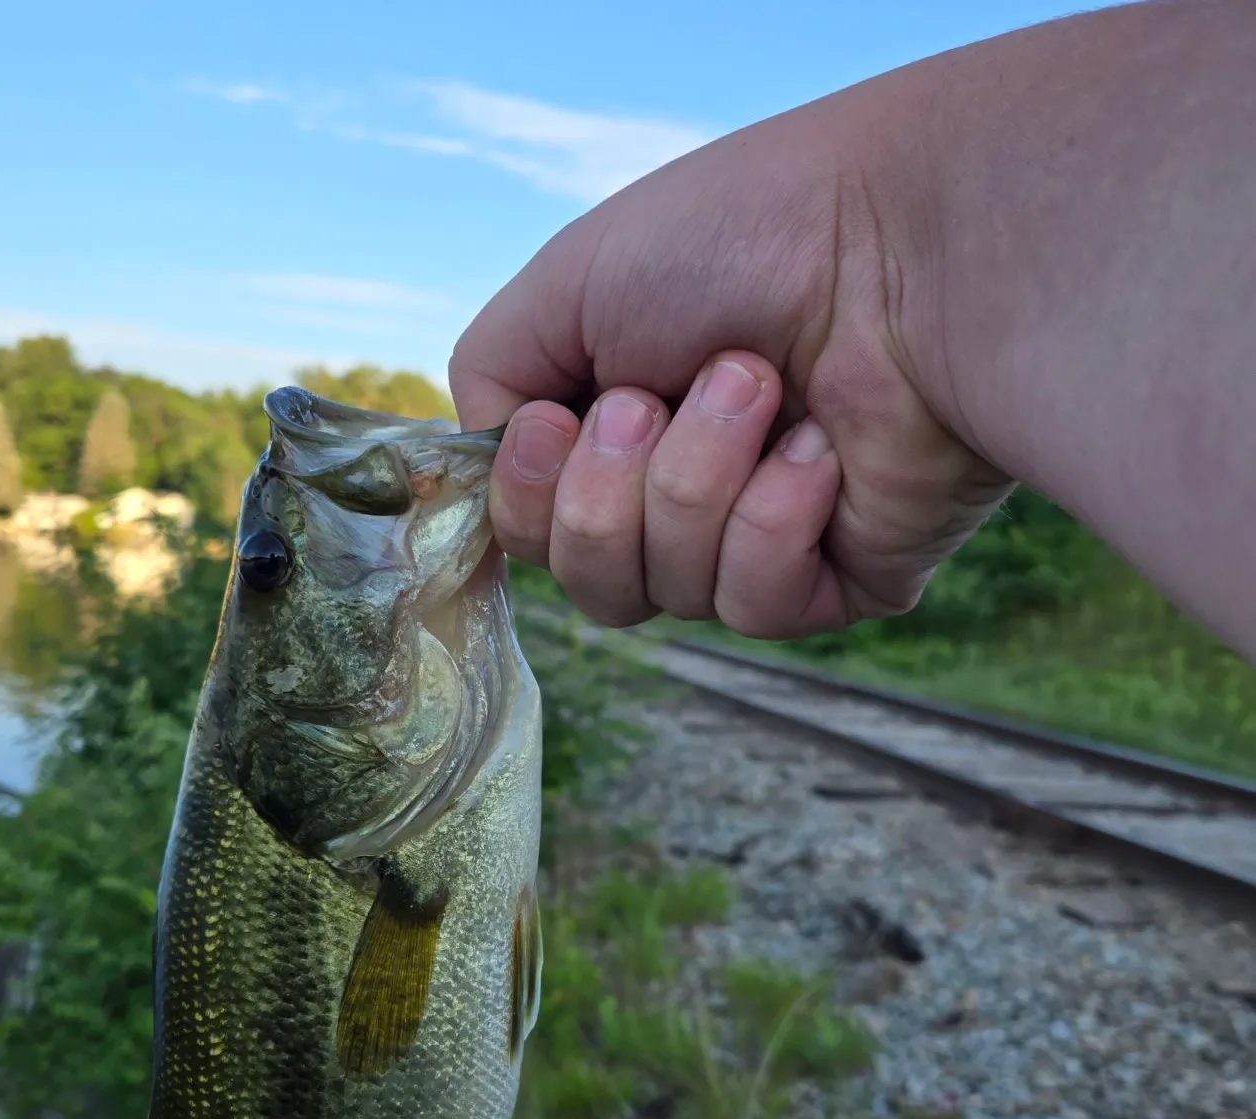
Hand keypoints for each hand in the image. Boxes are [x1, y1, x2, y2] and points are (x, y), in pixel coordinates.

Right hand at [449, 89, 1013, 635]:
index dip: (529, 500)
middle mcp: (681, 496)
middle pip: (590, 585)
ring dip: (697, 480)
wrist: (900, 246)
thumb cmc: (742, 241)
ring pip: (665, 595)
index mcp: (618, 434)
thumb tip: (499, 459)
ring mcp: (758, 545)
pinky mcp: (835, 584)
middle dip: (611, 494)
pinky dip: (771, 518)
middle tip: (660, 398)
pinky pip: (753, 606)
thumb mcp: (567, 282)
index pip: (533, 533)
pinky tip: (818, 451)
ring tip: (759, 386)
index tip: (560, 424)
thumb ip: (490, 376)